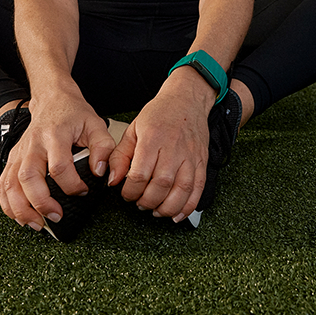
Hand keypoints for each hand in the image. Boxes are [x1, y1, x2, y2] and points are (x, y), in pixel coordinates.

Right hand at [0, 98, 115, 230]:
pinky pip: (2, 185)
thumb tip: (100, 172)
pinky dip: (8, 205)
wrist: (52, 99)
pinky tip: (20, 216)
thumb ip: (102, 148)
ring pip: (10, 185)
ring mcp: (19, 153)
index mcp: (54, 135)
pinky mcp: (12, 160)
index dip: (71, 184)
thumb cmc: (73, 113)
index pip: (58, 165)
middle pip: (28, 177)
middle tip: (56, 216)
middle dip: (40, 202)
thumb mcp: (95, 124)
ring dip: (20, 209)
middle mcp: (33, 145)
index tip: (83, 191)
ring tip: (36, 224)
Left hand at [107, 68, 215, 222]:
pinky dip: (188, 206)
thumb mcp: (133, 129)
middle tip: (139, 203)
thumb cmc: (160, 113)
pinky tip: (177, 214)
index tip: (126, 193)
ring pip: (181, 191)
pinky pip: (198, 189)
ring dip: (167, 208)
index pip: (140, 174)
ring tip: (155, 210)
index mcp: (152, 139)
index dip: (130, 191)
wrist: (187, 100)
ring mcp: (190, 156)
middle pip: (160, 185)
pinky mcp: (202, 162)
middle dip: (146, 202)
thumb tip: (113, 180)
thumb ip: (120, 156)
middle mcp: (173, 148)